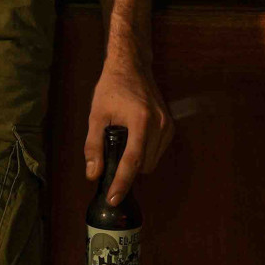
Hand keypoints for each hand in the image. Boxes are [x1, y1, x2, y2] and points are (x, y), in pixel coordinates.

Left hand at [84, 54, 174, 205]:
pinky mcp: (170, 127)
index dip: (122, 182)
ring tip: (120, 146)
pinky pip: (157, 152)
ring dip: (137, 162)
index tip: (113, 199)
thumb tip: (93, 174)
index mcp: (141, 120)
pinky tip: (132, 140)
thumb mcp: (96, 114)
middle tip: (109, 163)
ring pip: (152, 162)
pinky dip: (144, 153)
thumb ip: (93, 145)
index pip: (132, 161)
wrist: (131, 66)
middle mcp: (159, 125)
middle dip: (127, 170)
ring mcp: (168, 126)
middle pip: (144, 165)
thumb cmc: (111, 87)